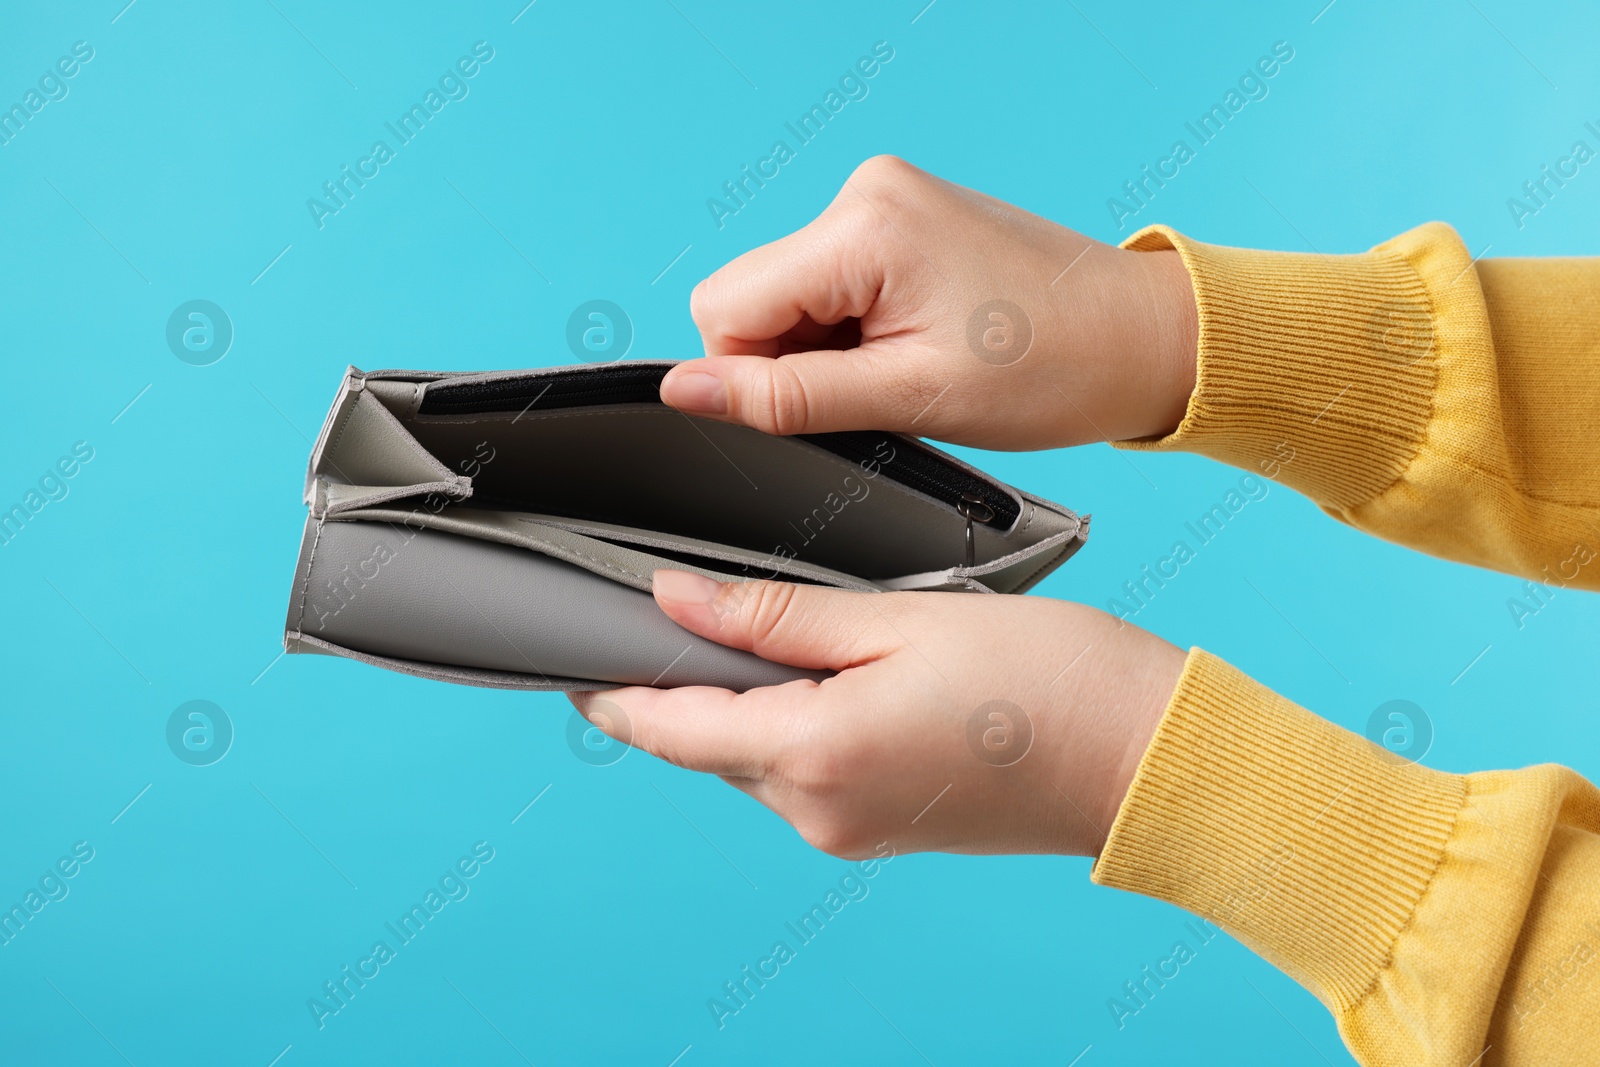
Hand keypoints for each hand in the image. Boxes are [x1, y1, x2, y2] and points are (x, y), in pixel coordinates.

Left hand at [568, 571, 1186, 858]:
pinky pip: (803, 775)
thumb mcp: (895, 622)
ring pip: (754, 758)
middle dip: (684, 687)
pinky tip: (825, 677)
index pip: (671, 728)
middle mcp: (817, 809)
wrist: (1138, 755)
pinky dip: (791, 727)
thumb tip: (675, 600)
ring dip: (745, 704)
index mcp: (813, 753)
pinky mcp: (879, 829)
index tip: (573, 661)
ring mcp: (849, 829)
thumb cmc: (1039, 679)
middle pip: (708, 745)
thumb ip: (775, 617)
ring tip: (770, 632)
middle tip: (676, 611)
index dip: (614, 693)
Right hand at [661, 155, 1198, 450]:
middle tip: (879, 391)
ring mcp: (885, 199)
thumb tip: (689, 392)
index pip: (725, 307)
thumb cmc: (1053, 369)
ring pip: (790, 295)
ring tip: (911, 368)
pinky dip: (854, 329)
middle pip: (752, 296)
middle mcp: (866, 193)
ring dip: (828, 349)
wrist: (1139, 341)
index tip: (825, 409)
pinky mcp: (902, 217)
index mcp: (864, 226)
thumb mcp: (907, 399)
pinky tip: (915, 347)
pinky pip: (832, 282)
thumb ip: (786, 396)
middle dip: (792, 361)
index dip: (752, 377)